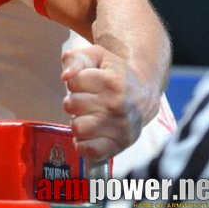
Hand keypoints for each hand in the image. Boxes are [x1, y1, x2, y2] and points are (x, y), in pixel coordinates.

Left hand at [61, 45, 154, 161]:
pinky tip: (90, 134)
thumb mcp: (96, 56)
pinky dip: (83, 145)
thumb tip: (65, 76)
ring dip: (77, 122)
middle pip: (71, 105)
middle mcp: (118, 105)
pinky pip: (90, 151)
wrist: (143, 95)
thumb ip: (75, 58)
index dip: (74, 83)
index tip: (86, 83)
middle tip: (87, 101)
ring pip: (77, 128)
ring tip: (89, 116)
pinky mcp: (120, 144)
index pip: (72, 82)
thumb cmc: (115, 74)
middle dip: (74, 102)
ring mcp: (120, 127)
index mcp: (112, 81)